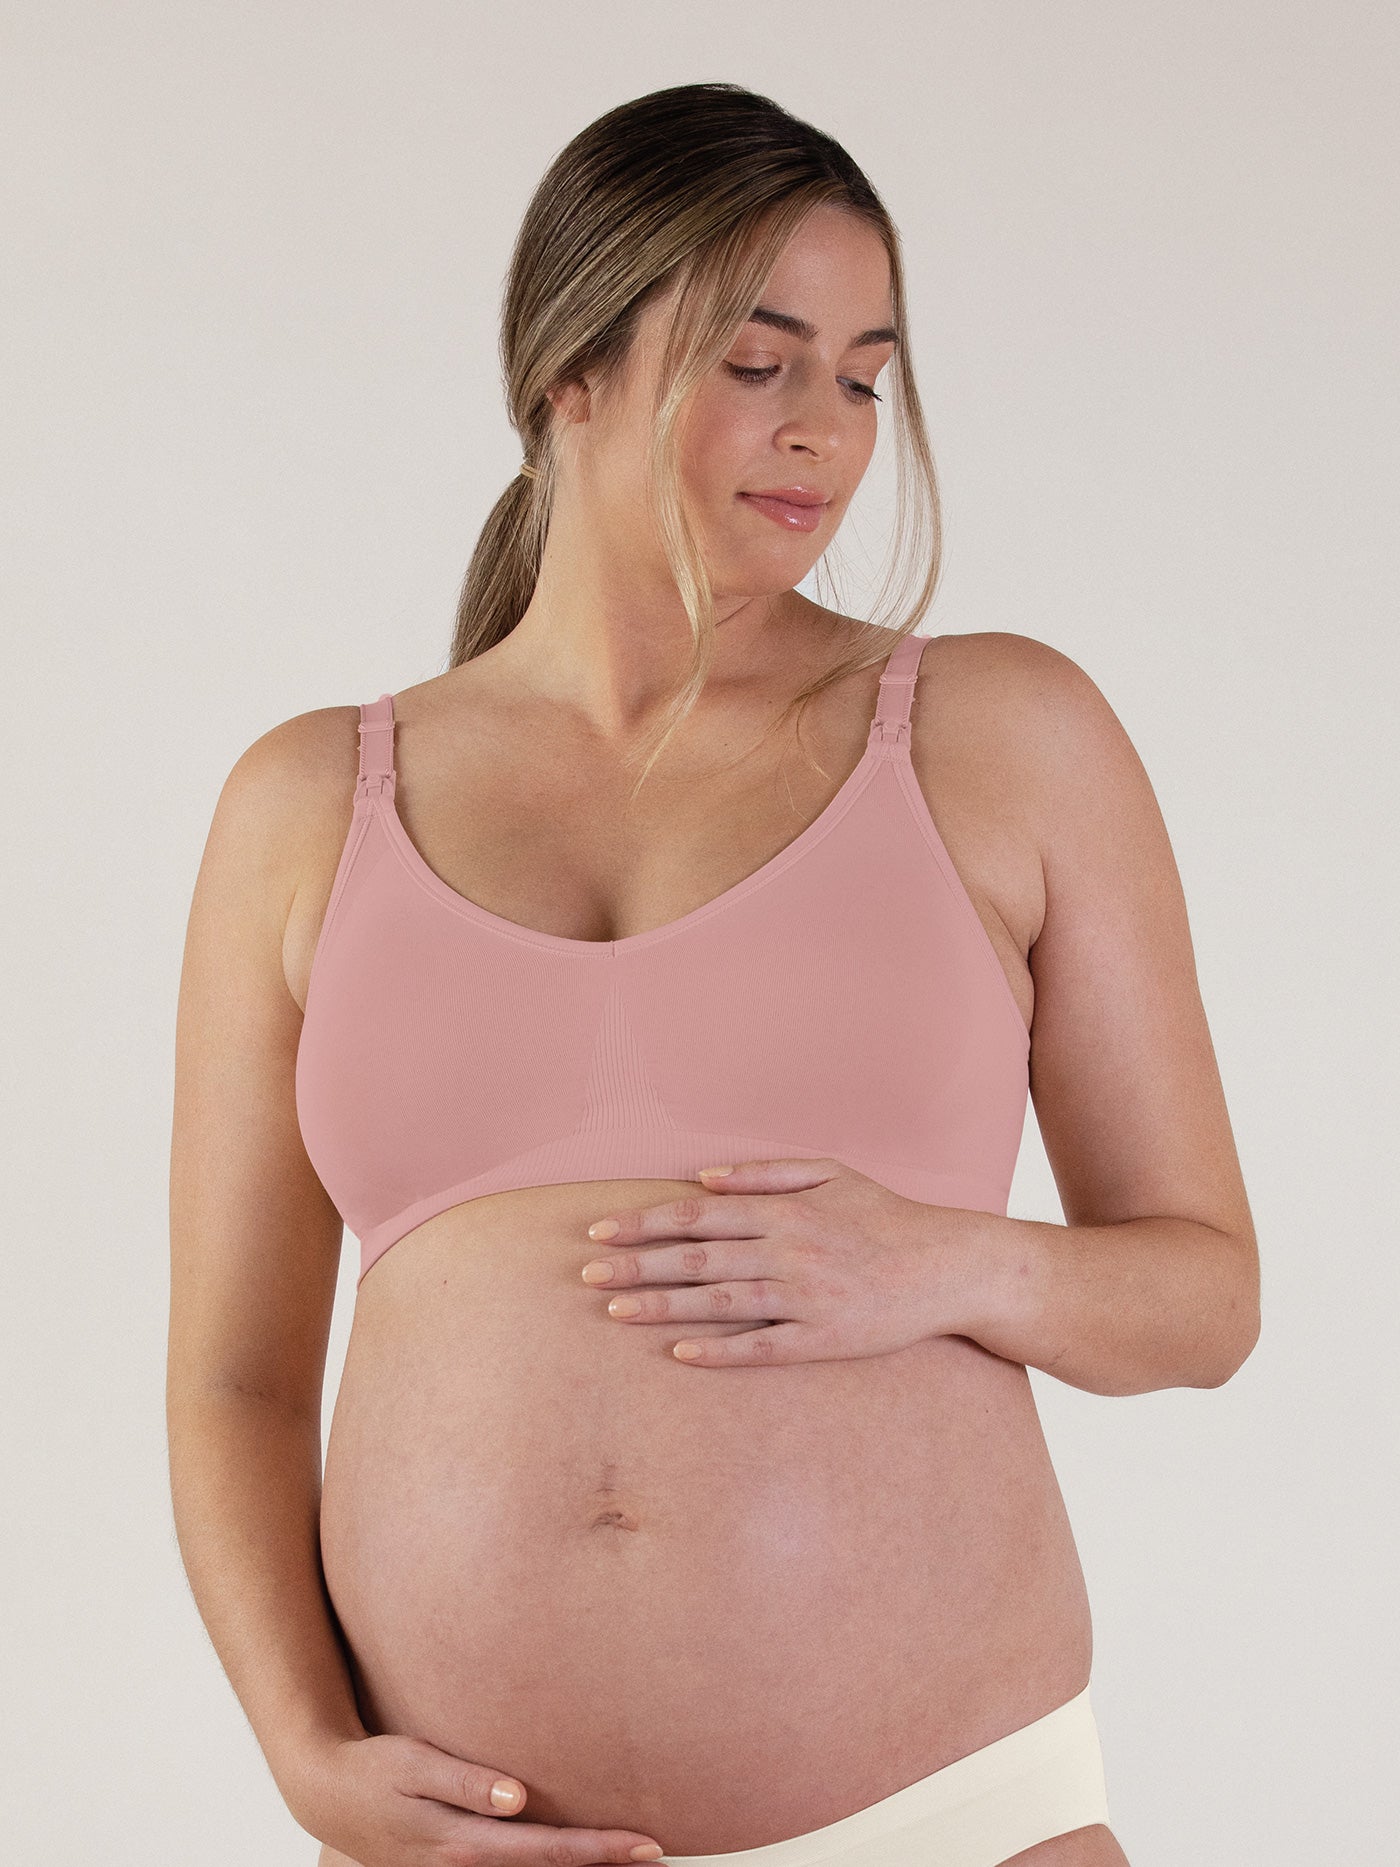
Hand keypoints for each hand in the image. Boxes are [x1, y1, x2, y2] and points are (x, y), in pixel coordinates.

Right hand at [290, 1730, 665, 1864]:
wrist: (327, 1795)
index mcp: (462, 1844)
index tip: (646, 1844)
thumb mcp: (414, 1764)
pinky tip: (572, 1861)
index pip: (547, 1851)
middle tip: (659, 1857)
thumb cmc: (375, 1770)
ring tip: (630, 1862)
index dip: (598, 1849)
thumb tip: (517, 1798)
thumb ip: (466, 1781)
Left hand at [580, 1156, 965, 1367]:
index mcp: (785, 1210)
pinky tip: (679, 1354)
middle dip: (636, 1265)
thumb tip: (703, 1177)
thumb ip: (767, 1173)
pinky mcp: (823, 1339)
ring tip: (615, 1311)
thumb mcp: (831, 1174)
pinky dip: (718, 1351)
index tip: (600, 1231)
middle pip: (697, 1257)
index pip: (698, 1213)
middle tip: (586, 1273)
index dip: (644, 1222)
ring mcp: (805, 1297)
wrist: (948, 1267)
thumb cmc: (885, 1216)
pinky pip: (760, 1347)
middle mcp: (789, 1251)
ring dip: (662, 1307)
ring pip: (718, 1303)